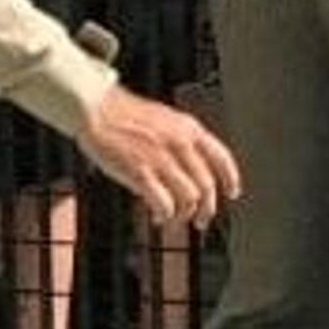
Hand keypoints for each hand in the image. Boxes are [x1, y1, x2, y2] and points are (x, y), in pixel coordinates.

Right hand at [80, 84, 241, 228]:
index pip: (222, 157)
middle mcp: (181, 144)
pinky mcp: (141, 173)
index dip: (231, 179)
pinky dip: (165, 215)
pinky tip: (159, 217)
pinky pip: (164, 203)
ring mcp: (162, 159)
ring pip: (189, 198)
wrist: (96, 109)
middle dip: (206, 208)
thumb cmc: (123, 114)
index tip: (232, 193)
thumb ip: (181, 141)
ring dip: (184, 215)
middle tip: (201, 220)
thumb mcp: (165, 120)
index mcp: (190, 129)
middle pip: (207, 185)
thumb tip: (187, 169)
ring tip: (174, 219)